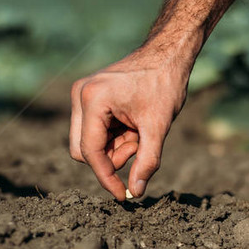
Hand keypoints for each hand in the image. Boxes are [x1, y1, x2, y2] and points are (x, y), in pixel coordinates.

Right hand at [69, 47, 191, 200]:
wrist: (167, 53)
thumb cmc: (164, 83)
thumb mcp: (158, 127)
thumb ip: (146, 161)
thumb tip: (135, 192)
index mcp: (93, 100)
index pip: (90, 151)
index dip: (106, 177)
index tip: (122, 195)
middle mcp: (80, 96)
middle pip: (82, 150)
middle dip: (110, 158)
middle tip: (138, 148)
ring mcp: (81, 95)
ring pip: (87, 142)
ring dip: (113, 147)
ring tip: (139, 133)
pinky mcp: (86, 96)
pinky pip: (92, 131)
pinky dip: (112, 137)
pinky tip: (132, 126)